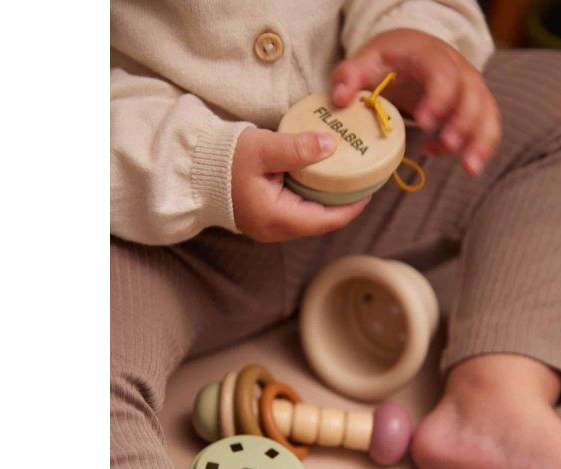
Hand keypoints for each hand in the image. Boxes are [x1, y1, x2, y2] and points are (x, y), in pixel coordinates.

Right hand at [231, 127, 370, 242]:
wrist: (191, 168)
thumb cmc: (223, 160)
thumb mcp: (263, 149)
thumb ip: (298, 149)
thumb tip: (332, 146)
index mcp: (278, 219)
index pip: (327, 220)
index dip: (352, 207)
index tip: (370, 188)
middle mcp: (275, 229)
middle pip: (321, 220)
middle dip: (343, 201)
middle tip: (362, 179)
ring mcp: (268, 225)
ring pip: (309, 215)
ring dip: (327, 198)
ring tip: (346, 177)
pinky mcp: (263, 215)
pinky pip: (296, 209)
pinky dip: (311, 195)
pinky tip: (319, 177)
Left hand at [331, 29, 501, 175]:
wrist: (410, 55)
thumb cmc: (388, 61)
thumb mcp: (365, 61)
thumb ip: (349, 75)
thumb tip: (340, 99)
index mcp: (431, 55)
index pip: (443, 74)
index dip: (438, 98)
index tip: (424, 122)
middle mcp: (459, 69)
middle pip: (472, 94)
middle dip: (463, 123)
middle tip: (448, 145)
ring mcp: (471, 89)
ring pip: (487, 113)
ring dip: (481, 141)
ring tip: (469, 167)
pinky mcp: (476, 107)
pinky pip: (487, 127)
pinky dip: (480, 147)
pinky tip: (460, 163)